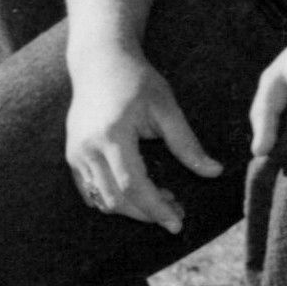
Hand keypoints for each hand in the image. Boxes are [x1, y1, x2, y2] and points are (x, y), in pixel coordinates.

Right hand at [64, 47, 219, 232]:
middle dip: (147, 213)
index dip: (155, 208)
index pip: (132, 185)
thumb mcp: (167, 108)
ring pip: (101, 198)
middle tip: (177, 214)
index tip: (177, 222)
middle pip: (116, 198)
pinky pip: (90, 190)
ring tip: (164, 201)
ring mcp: (76, 153)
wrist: (100, 62)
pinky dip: (113, 199)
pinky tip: (139, 193)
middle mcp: (88, 148)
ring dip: (131, 209)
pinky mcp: (72, 155)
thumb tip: (214, 172)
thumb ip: (187, 144)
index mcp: (113, 135)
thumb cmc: (137, 81)